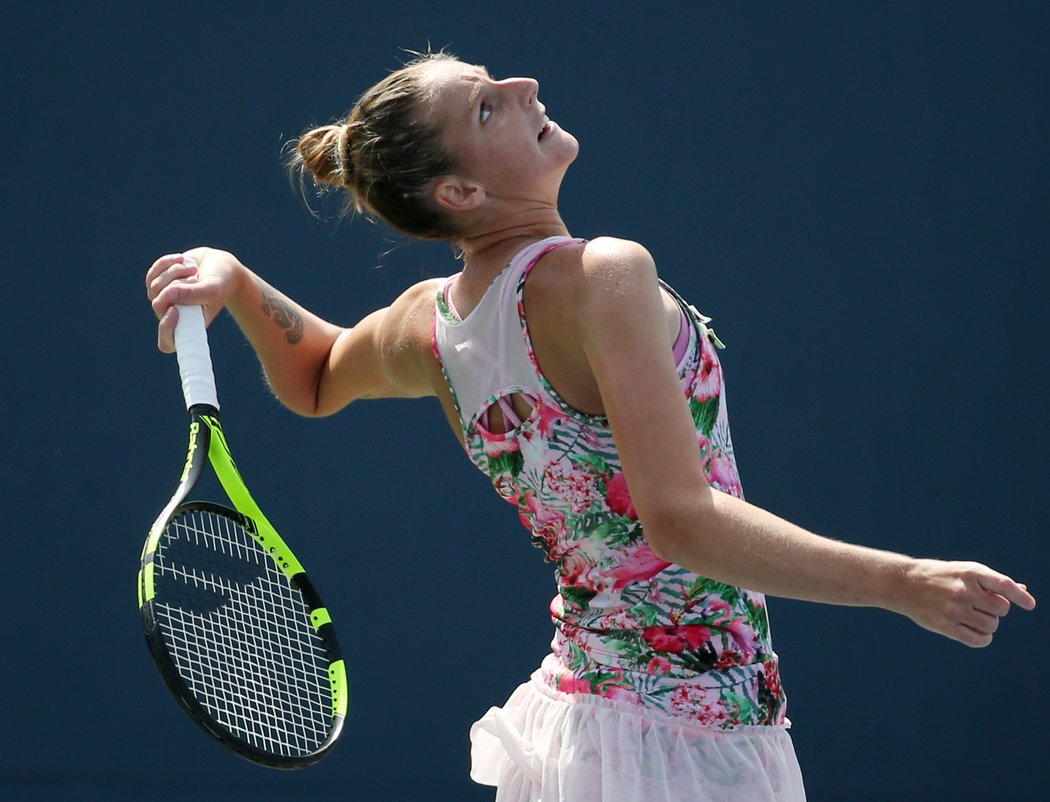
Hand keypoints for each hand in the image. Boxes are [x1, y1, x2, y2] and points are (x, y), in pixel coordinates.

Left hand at [145, 248, 241, 351]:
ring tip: (193, 269)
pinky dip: (168, 263)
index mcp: (188, 327)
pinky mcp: (159, 281)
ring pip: (155, 286)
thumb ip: (194, 294)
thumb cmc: (221, 283)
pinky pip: (153, 272)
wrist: (220, 265)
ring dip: (175, 272)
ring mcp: (164, 298)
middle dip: (176, 287)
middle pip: (158, 306)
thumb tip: (167, 294)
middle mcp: (174, 315)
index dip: (166, 328)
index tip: (175, 311)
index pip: (167, 342)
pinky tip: (182, 260)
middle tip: (194, 279)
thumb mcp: (212, 289)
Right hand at [902, 559, 1035, 646]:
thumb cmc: (940, 576)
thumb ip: (992, 582)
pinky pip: (978, 640)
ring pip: (991, 625)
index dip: (1020, 596)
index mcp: (971, 573)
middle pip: (1001, 609)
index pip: (1004, 585)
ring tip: (975, 617)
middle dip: (996, 609)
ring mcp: (955, 609)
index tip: (1030, 604)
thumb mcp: (965, 571)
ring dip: (988, 624)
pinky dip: (983, 638)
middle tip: (980, 605)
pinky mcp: (946, 626)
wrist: (904, 583)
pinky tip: (976, 632)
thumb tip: (1023, 590)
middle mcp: (964, 590)